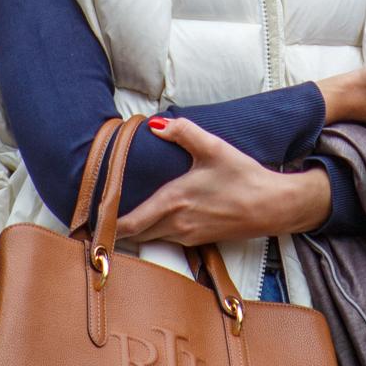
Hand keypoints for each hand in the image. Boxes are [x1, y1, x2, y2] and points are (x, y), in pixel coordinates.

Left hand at [115, 117, 330, 245]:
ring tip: (124, 218)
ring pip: (152, 238)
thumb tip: (156, 124)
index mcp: (173, 202)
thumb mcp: (214, 148)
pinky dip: (157, 232)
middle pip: (136, 236)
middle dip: (118, 230)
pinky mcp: (201, 241)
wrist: (274, 206)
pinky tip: (160, 218)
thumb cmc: (244, 177)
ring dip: (138, 231)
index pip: (129, 224)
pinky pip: (170, 239)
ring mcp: (189, 236)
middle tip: (101, 219)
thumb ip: (183, 132)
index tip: (91, 223)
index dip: (107, 226)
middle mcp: (177, 225)